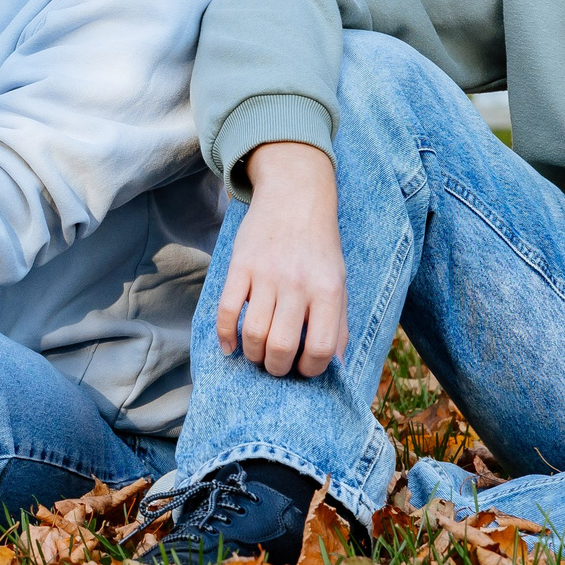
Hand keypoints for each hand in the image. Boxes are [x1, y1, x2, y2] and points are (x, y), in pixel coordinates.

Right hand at [215, 141, 347, 377]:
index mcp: (327, 290)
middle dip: (277, 368)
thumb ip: (338, 322)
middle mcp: (298, 284)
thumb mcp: (339, 279)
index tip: (303, 369)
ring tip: (257, 354)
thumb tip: (335, 366)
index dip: (311, 369)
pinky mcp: (240, 266)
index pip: (322, 348)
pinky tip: (230, 346)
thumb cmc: (319, 245)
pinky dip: (225, 337)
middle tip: (276, 365)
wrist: (294, 195)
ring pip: (254, 334)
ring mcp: (266, 274)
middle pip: (283, 347)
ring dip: (253, 355)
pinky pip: (226, 311)